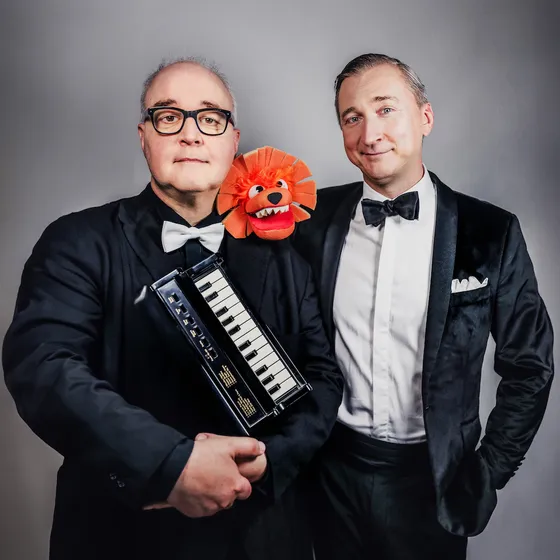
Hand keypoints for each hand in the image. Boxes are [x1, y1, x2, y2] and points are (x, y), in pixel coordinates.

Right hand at [143, 434, 264, 517]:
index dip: (240, 480)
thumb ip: (248, 446)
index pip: (246, 490)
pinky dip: (200, 499)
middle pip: (230, 497)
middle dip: (225, 487)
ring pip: (216, 503)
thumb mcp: (228, 444)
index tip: (232, 474)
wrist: (173, 468)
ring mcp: (209, 508)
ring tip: (203, 477)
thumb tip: (260, 449)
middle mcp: (224, 500)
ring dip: (213, 494)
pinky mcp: (195, 512)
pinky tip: (194, 486)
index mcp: (235, 486)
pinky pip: (201, 507)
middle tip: (215, 472)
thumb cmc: (200, 456)